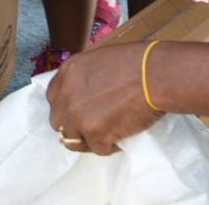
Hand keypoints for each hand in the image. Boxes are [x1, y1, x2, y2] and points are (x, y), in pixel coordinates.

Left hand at [47, 41, 161, 154]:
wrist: (155, 74)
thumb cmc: (136, 62)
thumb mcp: (99, 59)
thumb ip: (84, 76)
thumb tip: (84, 93)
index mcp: (67, 73)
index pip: (53, 98)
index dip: (66, 106)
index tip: (79, 111)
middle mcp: (67, 95)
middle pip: (58, 121)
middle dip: (73, 125)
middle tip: (93, 126)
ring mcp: (79, 116)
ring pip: (72, 139)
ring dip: (88, 139)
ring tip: (106, 134)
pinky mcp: (95, 134)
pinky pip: (97, 149)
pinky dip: (110, 146)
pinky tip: (121, 137)